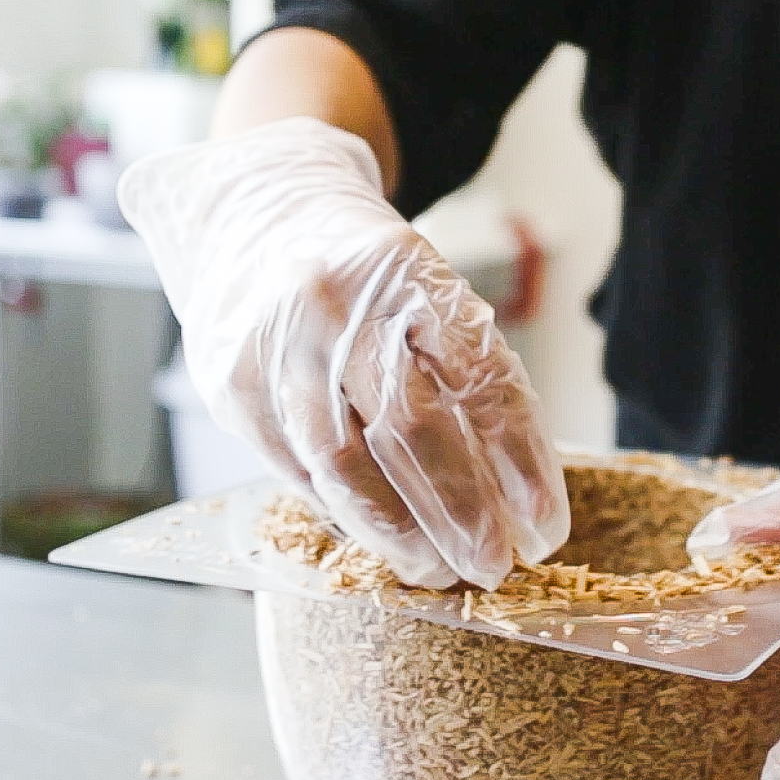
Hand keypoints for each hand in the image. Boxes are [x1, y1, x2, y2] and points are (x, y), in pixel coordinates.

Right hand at [119, 117, 566, 589]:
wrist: (252, 208)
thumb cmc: (364, 270)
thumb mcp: (426, 288)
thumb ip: (465, 371)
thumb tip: (514, 493)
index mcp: (407, 271)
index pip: (478, 379)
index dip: (519, 464)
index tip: (546, 526)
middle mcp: (338, 306)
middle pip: (411, 428)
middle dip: (462, 512)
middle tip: (495, 565)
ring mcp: (278, 348)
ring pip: (344, 464)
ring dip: (400, 533)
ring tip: (439, 571)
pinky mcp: (232, 387)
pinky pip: (298, 472)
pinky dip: (347, 514)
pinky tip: (382, 539)